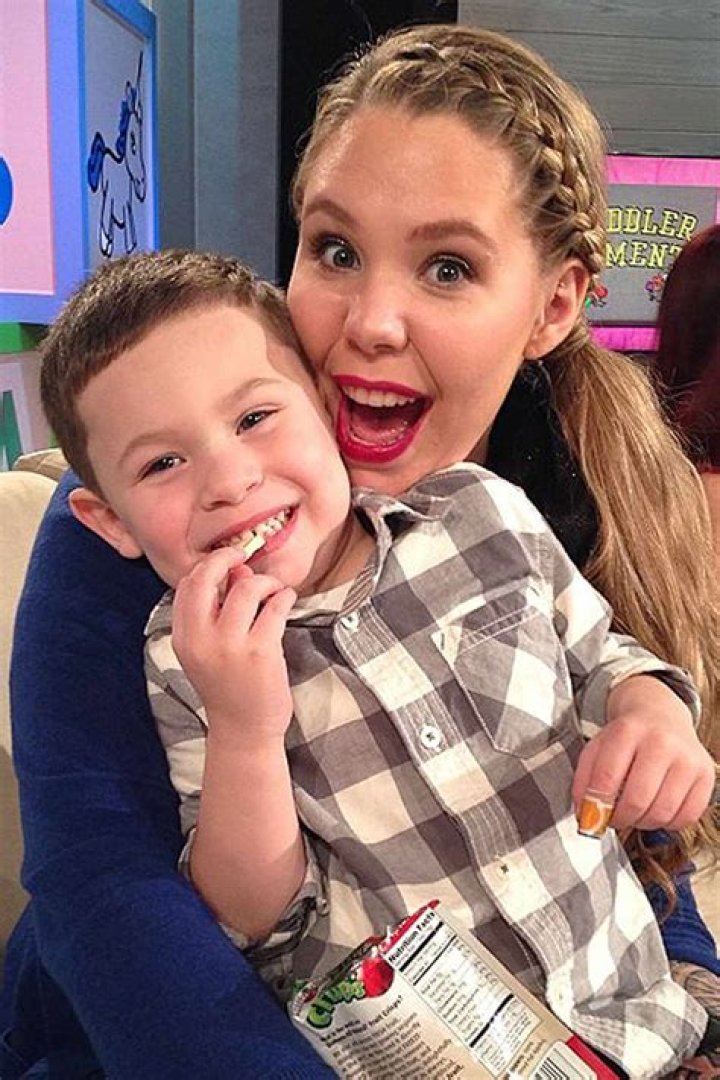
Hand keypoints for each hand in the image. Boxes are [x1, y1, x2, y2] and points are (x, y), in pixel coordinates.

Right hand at [171, 548, 295, 743]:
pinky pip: (275, 607)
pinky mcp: (260, 652)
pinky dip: (284, 596)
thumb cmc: (229, 687)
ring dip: (265, 581)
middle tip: (244, 556)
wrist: (243, 731)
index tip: (228, 560)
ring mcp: (229, 646)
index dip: (209, 565)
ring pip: (246, 587)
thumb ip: (217, 612)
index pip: (187, 585)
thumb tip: (237, 569)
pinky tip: (286, 600)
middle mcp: (200, 640)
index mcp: (183, 638)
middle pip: (206, 577)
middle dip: (226, 557)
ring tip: (274, 590)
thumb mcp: (210, 650)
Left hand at [573, 675, 715, 830]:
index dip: (594, 806)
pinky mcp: (705, 776)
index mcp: (628, 731)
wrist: (660, 715)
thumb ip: (584, 778)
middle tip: (612, 818)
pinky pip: (685, 818)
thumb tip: (585, 813)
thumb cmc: (628, 736)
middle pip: (636, 800)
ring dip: (641, 823)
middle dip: (619, 819)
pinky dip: (667, 822)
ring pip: (661, 813)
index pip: (607, 778)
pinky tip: (657, 808)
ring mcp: (687, 759)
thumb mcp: (597, 746)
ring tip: (634, 811)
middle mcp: (661, 742)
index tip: (589, 818)